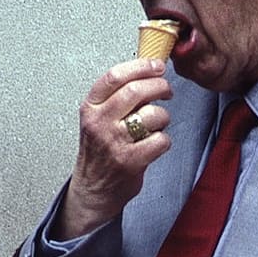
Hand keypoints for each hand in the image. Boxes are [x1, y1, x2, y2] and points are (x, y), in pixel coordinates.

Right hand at [55, 59, 172, 238]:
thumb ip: (117, 98)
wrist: (93, 190)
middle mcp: (100, 123)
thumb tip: (147, 72)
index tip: (157, 66)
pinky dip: (164, 141)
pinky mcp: (130, 161)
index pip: (115, 76)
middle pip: (136, 90)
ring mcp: (114, 142)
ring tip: (157, 124)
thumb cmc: (99, 152)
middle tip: (166, 91)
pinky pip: (160, 140)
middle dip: (160, 86)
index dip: (141, 66)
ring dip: (163, 117)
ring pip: (152, 115)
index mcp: (90, 108)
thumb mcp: (97, 119)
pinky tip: (155, 144)